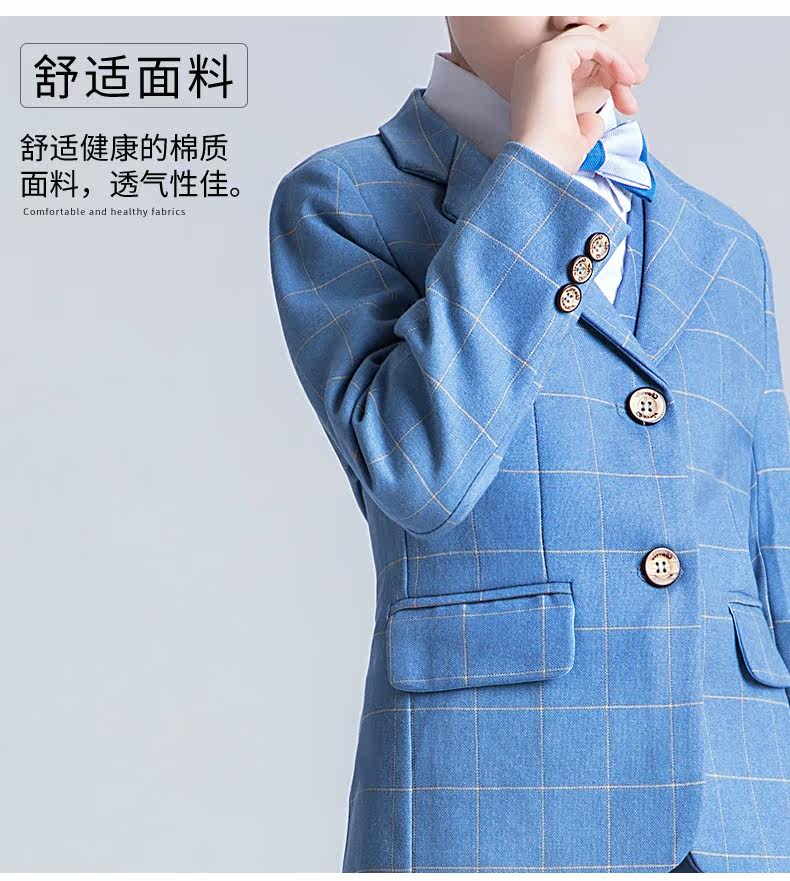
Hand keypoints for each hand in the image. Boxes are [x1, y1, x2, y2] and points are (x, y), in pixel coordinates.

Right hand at [510, 25, 649, 174]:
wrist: (540, 167)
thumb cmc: (551, 160)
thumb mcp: (576, 138)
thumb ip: (586, 124)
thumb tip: (594, 119)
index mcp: (535, 86)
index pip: (577, 66)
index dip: (608, 77)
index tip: (628, 101)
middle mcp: (532, 69)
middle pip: (585, 50)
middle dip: (616, 66)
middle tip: (636, 83)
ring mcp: (538, 60)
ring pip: (590, 42)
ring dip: (616, 61)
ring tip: (630, 83)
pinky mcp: (550, 56)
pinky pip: (592, 43)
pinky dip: (613, 57)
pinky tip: (623, 78)